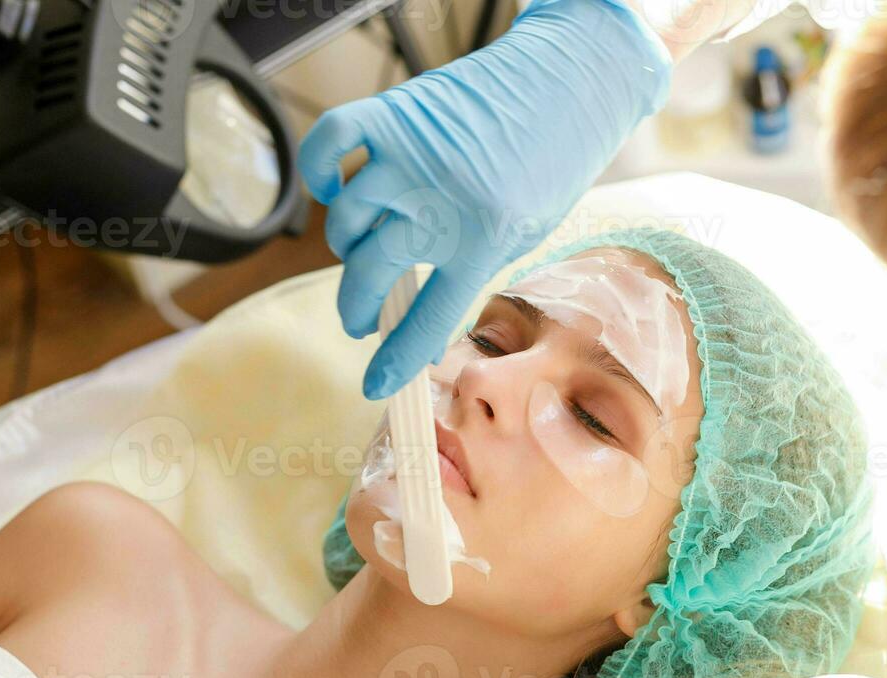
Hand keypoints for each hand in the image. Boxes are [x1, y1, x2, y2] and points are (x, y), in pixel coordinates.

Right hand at [298, 0, 671, 397]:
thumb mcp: (521, 234)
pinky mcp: (392, 113)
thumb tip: (419, 324)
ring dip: (348, 249)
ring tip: (366, 252)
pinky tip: (336, 189)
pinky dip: (319, 171)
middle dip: (359, 309)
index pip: (427, 314)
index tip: (377, 384)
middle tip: (362, 319)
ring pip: (346, 220)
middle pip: (371, 272)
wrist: (566, 83)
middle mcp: (439, 197)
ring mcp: (409, 153)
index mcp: (483, 235)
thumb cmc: (550, 161)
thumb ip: (467, 272)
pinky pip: (329, 144)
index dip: (396, 359)